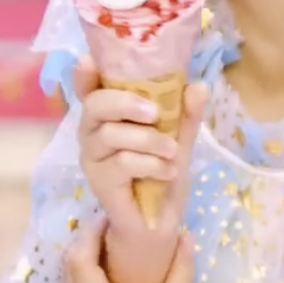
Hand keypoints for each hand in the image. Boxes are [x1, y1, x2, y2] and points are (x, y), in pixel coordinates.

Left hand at [59, 217, 196, 282]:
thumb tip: (185, 235)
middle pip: (67, 269)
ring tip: (101, 252)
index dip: (89, 233)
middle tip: (105, 231)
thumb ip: (180, 269)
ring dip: (77, 266)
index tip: (107, 219)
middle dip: (83, 245)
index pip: (79, 258)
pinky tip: (96, 281)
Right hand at [73, 60, 205, 237]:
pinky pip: (121, 162)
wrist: (158, 222)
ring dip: (147, 140)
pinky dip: (149, 164)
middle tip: (156, 113)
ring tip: (173, 151)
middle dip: (125, 103)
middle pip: (94, 105)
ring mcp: (92, 158)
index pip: (88, 89)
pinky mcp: (99, 182)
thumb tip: (199, 86)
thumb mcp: (179, 139)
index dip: (83, 75)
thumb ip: (185, 115)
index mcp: (108, 116)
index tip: (88, 60)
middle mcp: (92, 132)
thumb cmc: (161, 173)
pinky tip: (167, 172)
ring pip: (110, 134)